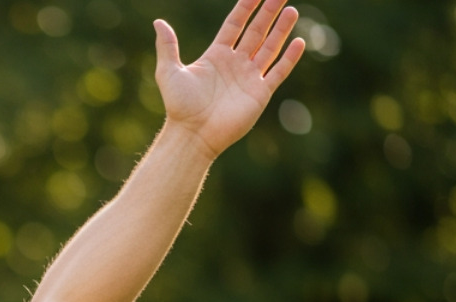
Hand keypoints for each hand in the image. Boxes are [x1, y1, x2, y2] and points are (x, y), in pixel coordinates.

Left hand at [154, 0, 305, 157]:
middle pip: (256, 31)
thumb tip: (158, 23)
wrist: (192, 135)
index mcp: (216, 55)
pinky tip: (298, 42)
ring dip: (281, 30)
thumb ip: (167, 46)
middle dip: (268, 12)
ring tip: (291, 10)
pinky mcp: (259, 93)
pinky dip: (289, 58)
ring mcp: (249, 78)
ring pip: (270, 48)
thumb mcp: (168, 72)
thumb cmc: (179, 106)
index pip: (235, 24)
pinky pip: (278, 72)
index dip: (246, 7)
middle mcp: (235, 63)